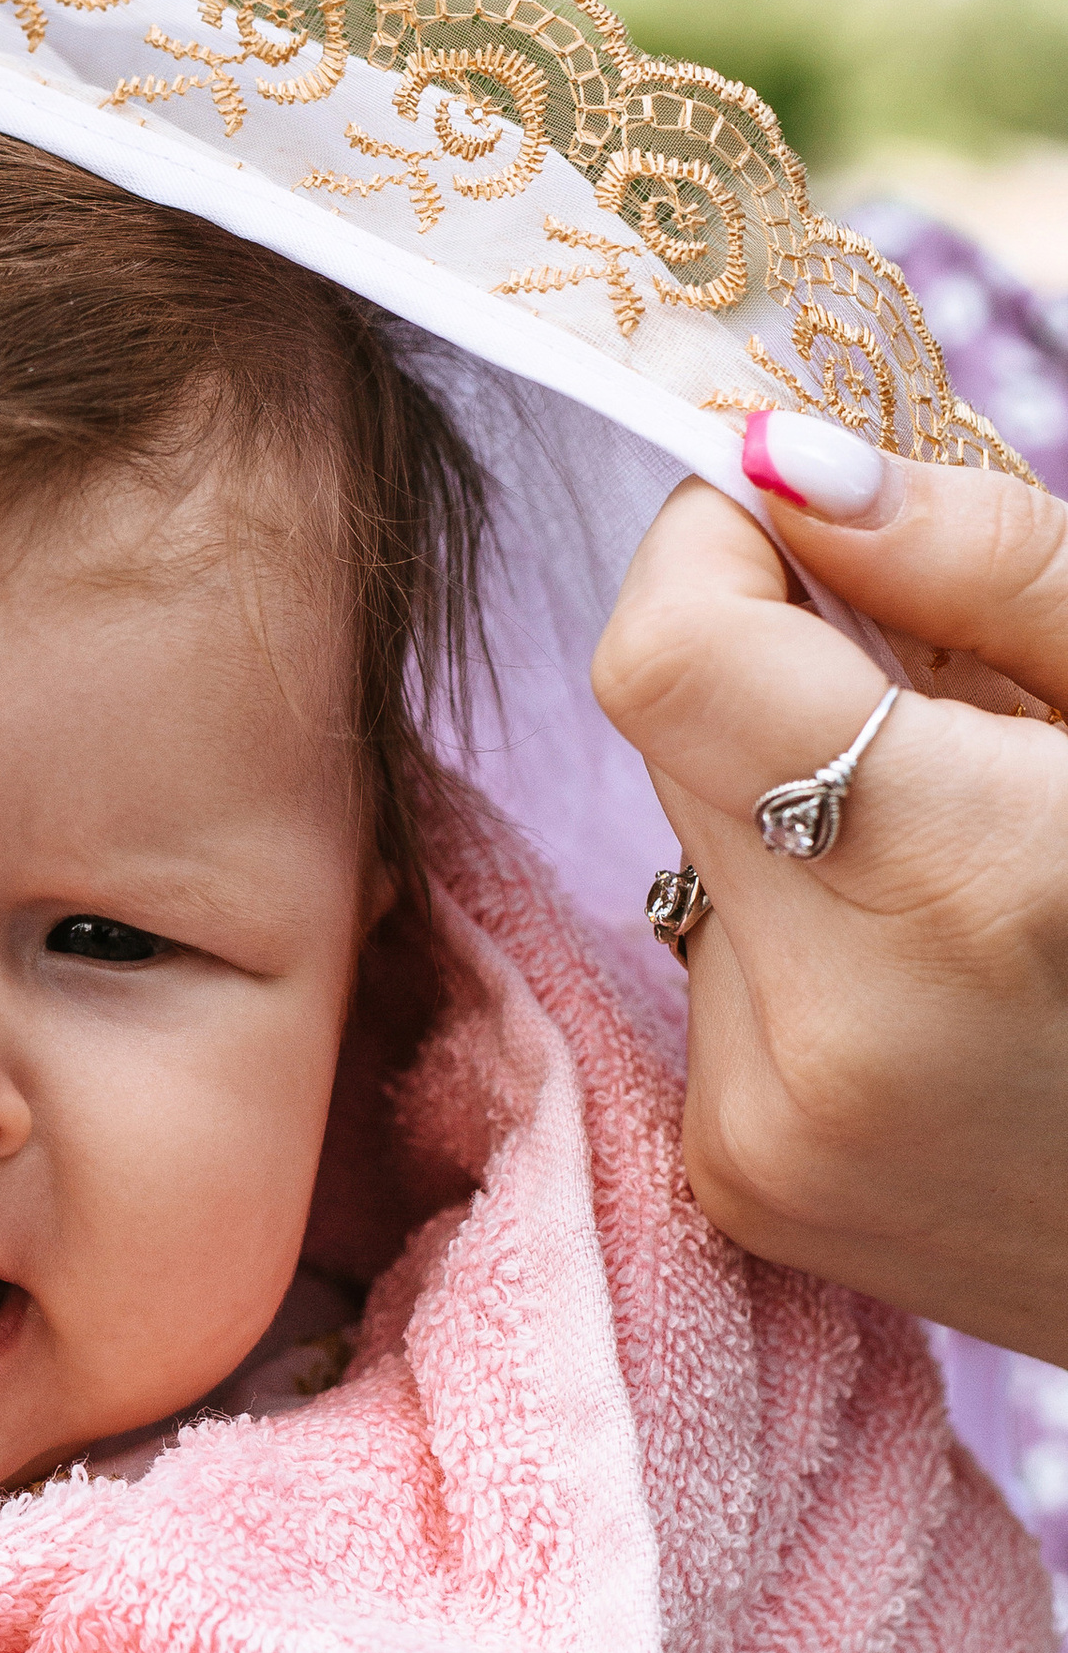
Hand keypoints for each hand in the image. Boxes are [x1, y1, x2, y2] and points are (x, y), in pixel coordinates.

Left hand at [592, 431, 1067, 1360]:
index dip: (711, 549)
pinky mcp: (749, 1192)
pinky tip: (955, 982)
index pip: (665, 657)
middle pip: (675, 745)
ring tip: (986, 876)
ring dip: (806, 819)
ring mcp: (768, 1140)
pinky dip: (812, 942)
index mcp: (959, 891)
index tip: (800, 522)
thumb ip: (982, 569)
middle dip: (789, 678)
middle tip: (965, 711)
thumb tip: (781, 460)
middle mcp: (825, 1041)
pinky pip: (719, 981)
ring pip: (694, 860)